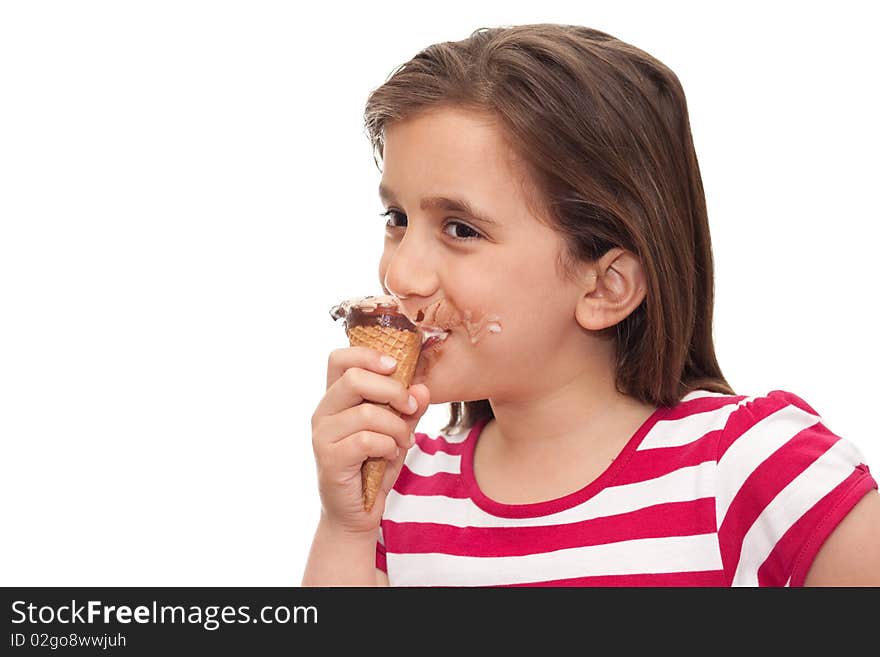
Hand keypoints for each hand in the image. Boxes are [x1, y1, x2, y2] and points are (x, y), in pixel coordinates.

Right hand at [311, 346, 430, 533]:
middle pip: (354, 377)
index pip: (339, 359)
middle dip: (393, 390)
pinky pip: (366, 440)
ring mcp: (322, 435)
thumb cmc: (373, 467)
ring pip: (367, 412)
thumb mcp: (397, 432)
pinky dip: (388, 446)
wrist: (357, 513)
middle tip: (411, 408)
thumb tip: (423, 388)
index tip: (396, 367)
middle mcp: (323, 412)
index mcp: (336, 398)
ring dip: (396, 426)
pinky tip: (390, 455)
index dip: (368, 355)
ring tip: (404, 441)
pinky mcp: (329, 458)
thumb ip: (409, 409)